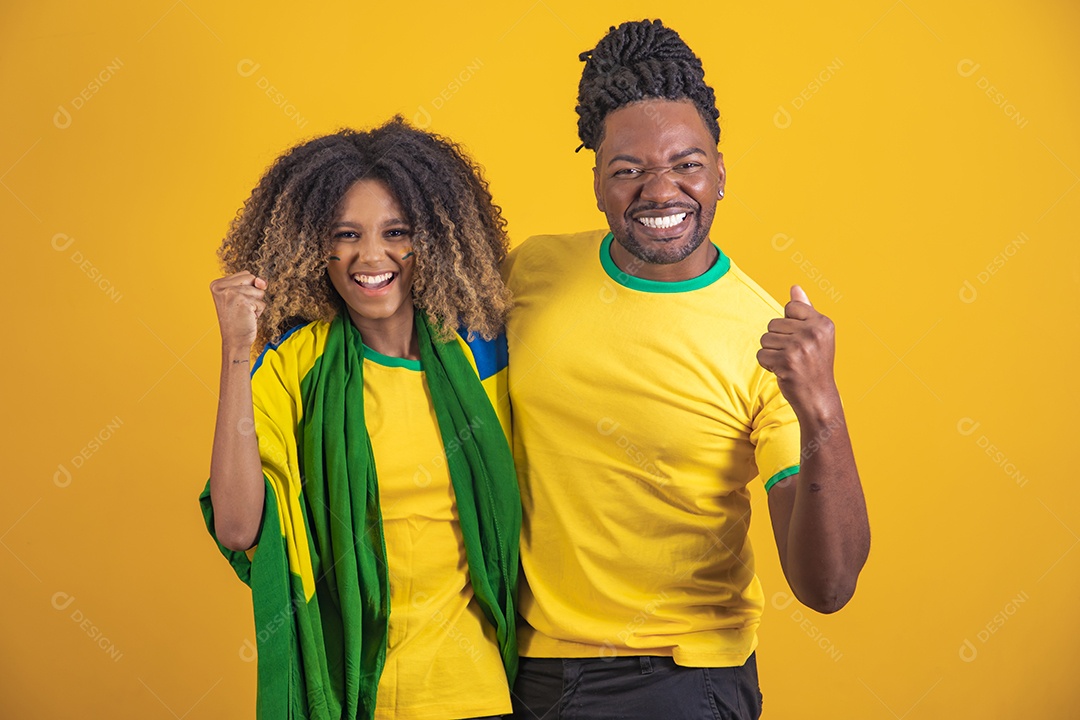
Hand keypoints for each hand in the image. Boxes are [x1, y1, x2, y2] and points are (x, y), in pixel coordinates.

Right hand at [210, 272, 266, 352]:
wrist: (234, 340)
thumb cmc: (239, 319)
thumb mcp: (244, 296)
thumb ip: (254, 284)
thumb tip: (261, 281)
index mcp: (217, 284)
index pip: (246, 274)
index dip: (248, 289)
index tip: (237, 302)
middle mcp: (221, 287)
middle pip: (252, 278)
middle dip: (253, 294)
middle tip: (241, 308)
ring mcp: (231, 293)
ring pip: (259, 291)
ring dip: (256, 304)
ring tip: (244, 313)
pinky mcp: (242, 302)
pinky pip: (262, 303)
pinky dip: (258, 312)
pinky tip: (247, 318)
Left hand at [757, 286, 838, 419]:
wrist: (818, 398)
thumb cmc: (814, 365)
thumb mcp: (815, 335)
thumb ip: (805, 311)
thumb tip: (794, 287)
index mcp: (823, 323)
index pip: (790, 307)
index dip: (789, 325)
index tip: (802, 340)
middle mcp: (813, 332)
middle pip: (773, 323)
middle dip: (778, 340)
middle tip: (796, 356)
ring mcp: (800, 347)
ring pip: (765, 338)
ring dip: (772, 352)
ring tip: (789, 363)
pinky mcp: (786, 361)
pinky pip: (761, 354)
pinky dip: (767, 364)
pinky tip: (783, 371)